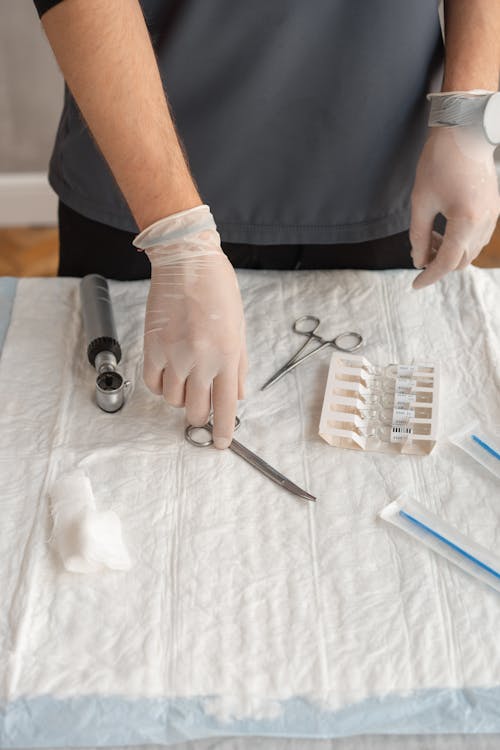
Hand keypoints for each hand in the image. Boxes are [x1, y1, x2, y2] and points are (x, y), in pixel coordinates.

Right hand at [134, 205, 246, 447]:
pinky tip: (168, 373)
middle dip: (198, 417)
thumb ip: (237, 366)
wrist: (188, 264)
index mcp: (226, 356)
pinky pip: (153, 383)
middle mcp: (200, 360)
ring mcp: (174, 355)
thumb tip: (236, 396)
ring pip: (172, 400)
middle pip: (194, 411)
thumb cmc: (218, 292)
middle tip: (200, 408)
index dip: (223, 431)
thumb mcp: (239, 330)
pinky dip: (160, 385)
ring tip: (185, 379)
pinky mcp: (152, 347)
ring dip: (180, 397)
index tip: (220, 443)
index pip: (225, 407)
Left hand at [410, 126, 499, 288]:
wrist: (466, 132)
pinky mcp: (494, 209)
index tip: (415, 284)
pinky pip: (477, 237)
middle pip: (461, 261)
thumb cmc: (439, 163)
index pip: (446, 262)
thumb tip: (418, 261)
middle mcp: (484, 222)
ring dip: (449, 253)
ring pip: (470, 251)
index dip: (429, 276)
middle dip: (438, 263)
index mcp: (466, 221)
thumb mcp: (421, 201)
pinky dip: (460, 242)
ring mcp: (493, 216)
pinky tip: (443, 230)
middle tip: (419, 251)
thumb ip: (418, 236)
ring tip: (428, 238)